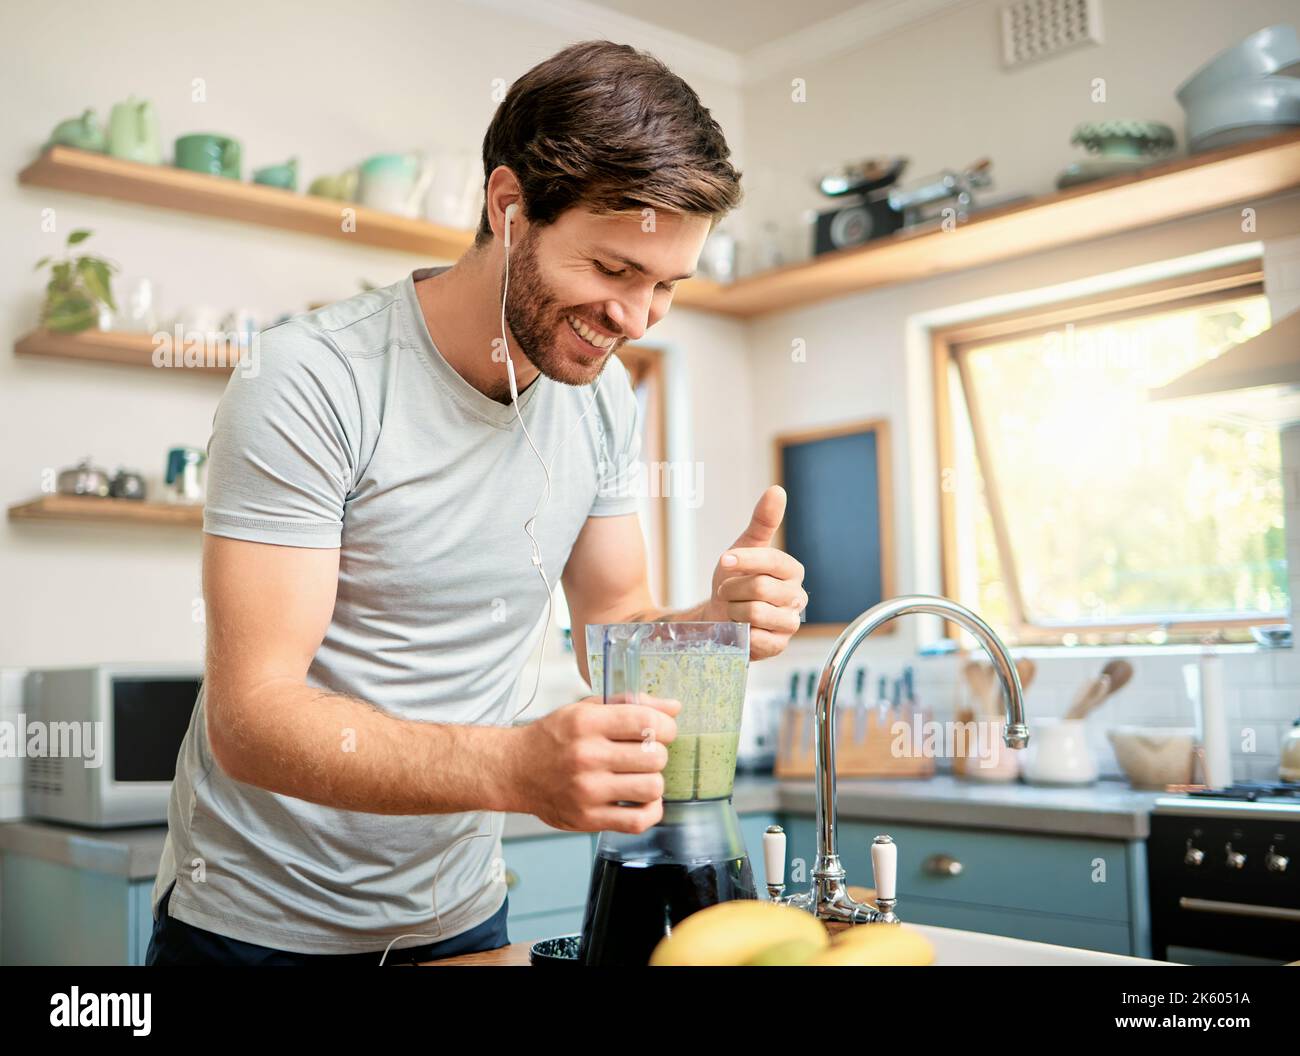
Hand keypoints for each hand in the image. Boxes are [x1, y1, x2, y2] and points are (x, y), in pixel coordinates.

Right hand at [509, 693, 679, 832]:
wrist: (515, 770)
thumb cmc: (553, 738)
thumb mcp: (586, 709)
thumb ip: (631, 704)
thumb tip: (673, 708)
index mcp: (587, 722)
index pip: (647, 721)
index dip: (666, 726)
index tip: (662, 731)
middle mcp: (586, 756)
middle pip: (655, 757)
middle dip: (657, 754)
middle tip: (644, 755)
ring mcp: (587, 790)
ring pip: (652, 788)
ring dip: (653, 782)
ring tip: (639, 776)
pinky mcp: (587, 818)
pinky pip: (639, 820)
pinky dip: (650, 811)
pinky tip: (641, 800)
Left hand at [707, 485, 806, 659]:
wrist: (717, 617)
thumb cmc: (733, 581)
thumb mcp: (743, 547)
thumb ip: (762, 521)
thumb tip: (777, 491)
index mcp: (791, 570)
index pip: (772, 561)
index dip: (744, 561)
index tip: (724, 561)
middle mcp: (797, 597)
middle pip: (760, 588)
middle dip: (733, 589)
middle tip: (727, 592)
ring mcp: (790, 623)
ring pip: (756, 613)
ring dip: (733, 611)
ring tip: (733, 610)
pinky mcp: (779, 646)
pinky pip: (756, 637)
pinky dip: (740, 632)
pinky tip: (740, 629)